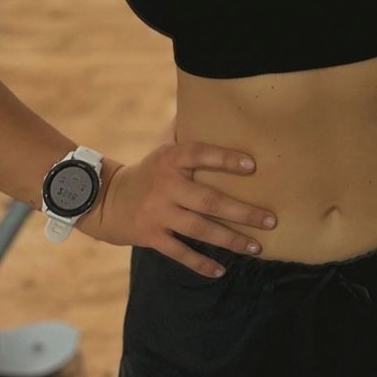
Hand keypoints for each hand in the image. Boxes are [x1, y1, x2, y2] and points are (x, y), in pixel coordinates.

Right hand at [79, 142, 276, 276]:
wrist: (106, 199)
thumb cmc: (149, 173)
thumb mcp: (163, 150)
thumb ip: (187, 137)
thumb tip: (213, 105)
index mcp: (170, 159)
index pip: (200, 154)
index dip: (225, 159)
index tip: (253, 165)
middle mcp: (166, 185)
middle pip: (209, 200)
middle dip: (243, 212)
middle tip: (271, 219)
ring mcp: (158, 213)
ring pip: (200, 229)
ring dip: (230, 240)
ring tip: (256, 247)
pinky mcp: (151, 236)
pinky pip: (180, 252)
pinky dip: (200, 263)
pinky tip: (221, 270)